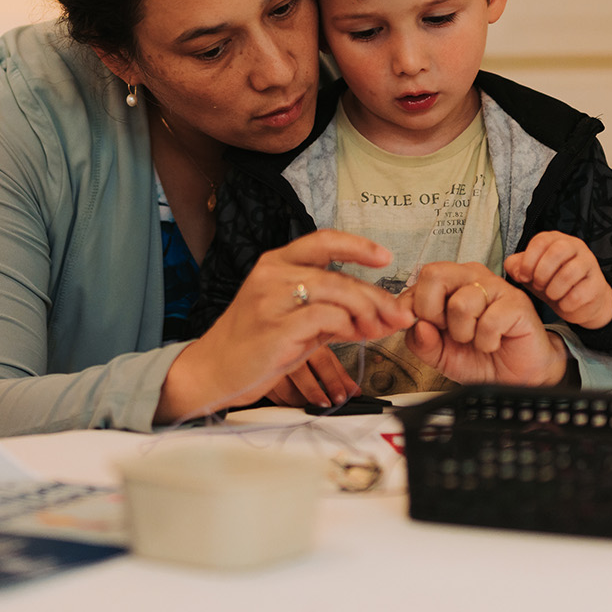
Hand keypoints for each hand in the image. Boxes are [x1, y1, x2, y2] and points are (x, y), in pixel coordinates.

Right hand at [156, 230, 414, 423]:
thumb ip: (335, 313)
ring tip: (376, 330)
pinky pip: (325, 318)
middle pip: (338, 275)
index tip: (385, 257)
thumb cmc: (255, 344)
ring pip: (336, 292)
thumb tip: (383, 316)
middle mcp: (272, 275)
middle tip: (398, 315)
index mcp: (275, 263)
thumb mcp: (296, 320)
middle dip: (376, 297)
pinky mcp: (274, 328)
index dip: (358, 246)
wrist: (213, 370)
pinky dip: (347, 326)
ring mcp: (271, 300)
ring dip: (366, 312)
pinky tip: (353, 336)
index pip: (323, 240)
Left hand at [403, 262, 568, 386]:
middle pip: (435, 274)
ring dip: (464, 333)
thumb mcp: (439, 355)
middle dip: (432, 311)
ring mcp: (496, 287)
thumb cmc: (480, 358)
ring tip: (475, 339)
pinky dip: (486, 341)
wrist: (514, 376)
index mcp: (450, 283)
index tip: (416, 324)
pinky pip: (488, 321)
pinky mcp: (516, 303)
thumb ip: (421, 342)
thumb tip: (417, 325)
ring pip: (460, 303)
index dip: (410, 305)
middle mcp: (472, 278)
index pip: (420, 278)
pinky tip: (493, 342)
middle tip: (447, 330)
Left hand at [504, 232, 611, 328]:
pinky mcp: (597, 283)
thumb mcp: (531, 272)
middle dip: (542, 273)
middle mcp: (575, 246)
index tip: (524, 276)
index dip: (528, 261)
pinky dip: (566, 303)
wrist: (579, 303)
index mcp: (556, 239)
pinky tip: (564, 303)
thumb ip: (517, 266)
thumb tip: (516, 269)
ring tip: (551, 295)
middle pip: (557, 252)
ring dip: (553, 290)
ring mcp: (589, 263)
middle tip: (538, 286)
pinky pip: (579, 294)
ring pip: (569, 273)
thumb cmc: (551, 282)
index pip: (541, 241)